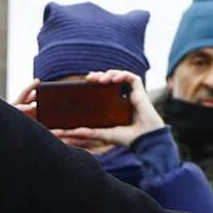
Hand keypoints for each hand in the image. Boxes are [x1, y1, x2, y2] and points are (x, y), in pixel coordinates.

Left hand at [28, 70, 161, 153]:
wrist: (144, 138)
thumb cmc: (127, 138)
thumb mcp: (103, 133)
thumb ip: (88, 132)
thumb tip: (69, 132)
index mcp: (114, 104)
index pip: (103, 89)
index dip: (95, 83)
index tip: (85, 81)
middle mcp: (122, 96)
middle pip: (109, 80)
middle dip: (99, 76)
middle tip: (89, 77)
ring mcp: (131, 93)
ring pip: (119, 75)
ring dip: (109, 74)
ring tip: (100, 79)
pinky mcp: (140, 90)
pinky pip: (131, 76)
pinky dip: (122, 75)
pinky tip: (113, 79)